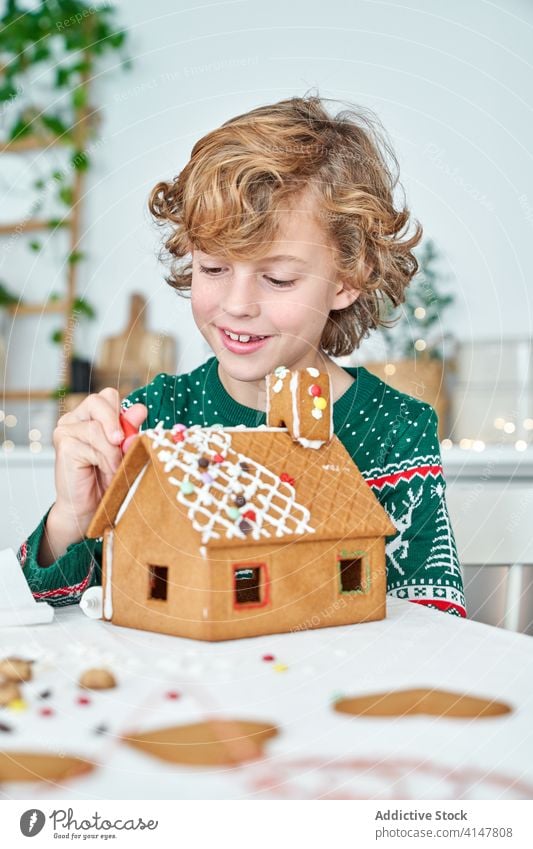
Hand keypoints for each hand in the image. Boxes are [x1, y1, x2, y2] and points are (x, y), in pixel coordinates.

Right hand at [51, 389, 147, 538]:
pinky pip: (93, 445)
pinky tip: (104, 473)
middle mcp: (74, 419)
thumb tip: (140, 409)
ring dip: (113, 451)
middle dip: (115, 421)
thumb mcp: (123, 452)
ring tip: (114, 469)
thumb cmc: (106, 480)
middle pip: (98, 401)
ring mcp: (65, 431)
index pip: (107, 396)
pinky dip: (105, 460)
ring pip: (98, 427)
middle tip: (121, 442)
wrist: (88, 508)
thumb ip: (129, 430)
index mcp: (90, 416)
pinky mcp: (64, 445)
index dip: (121, 411)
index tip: (129, 433)